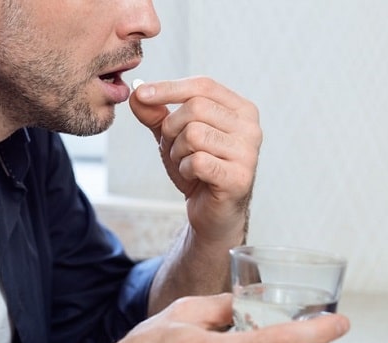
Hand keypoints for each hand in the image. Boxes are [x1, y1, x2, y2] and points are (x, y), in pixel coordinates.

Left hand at [129, 77, 261, 241]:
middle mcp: (250, 128)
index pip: (203, 85)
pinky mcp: (239, 178)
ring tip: (186, 164)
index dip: (170, 88)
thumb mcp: (174, 136)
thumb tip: (137, 92)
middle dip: (171, 128)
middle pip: (195, 108)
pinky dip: (185, 169)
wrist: (212, 212)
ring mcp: (248, 153)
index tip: (141, 94)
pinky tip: (194, 177)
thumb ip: (156, 114)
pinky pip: (197, 161)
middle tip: (174, 148)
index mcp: (241, 110)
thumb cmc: (198, 169)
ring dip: (178, 152)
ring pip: (194, 134)